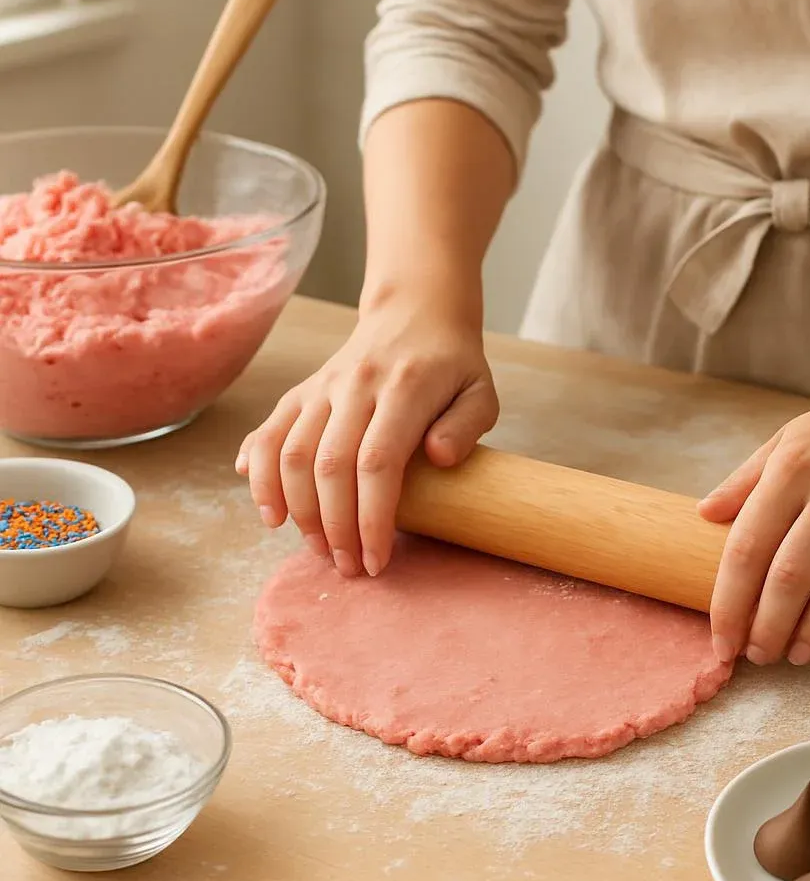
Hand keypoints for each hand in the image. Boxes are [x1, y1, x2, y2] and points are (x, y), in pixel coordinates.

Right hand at [236, 297, 497, 576]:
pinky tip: (269, 511)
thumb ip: (467, 425)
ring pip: (291, 453)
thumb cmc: (452, 366)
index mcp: (404, 388)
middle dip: (334, 526)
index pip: (377, 462)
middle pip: (329, 465)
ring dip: (297, 510)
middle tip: (348, 567)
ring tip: (317, 548)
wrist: (415, 313)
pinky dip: (258, 474)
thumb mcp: (481, 392)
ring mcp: (323, 387)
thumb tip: (439, 458)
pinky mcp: (302, 392)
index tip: (377, 560)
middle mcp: (355, 386)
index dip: (372, 518)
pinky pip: (268, 433)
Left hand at [697, 364, 809, 665]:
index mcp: (792, 469)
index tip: (721, 642)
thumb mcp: (789, 440)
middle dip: (768, 626)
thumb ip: (746, 480)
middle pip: (791, 574)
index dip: (730, 603)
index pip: (748, 549)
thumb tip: (702, 515)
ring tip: (797, 655)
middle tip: (759, 657)